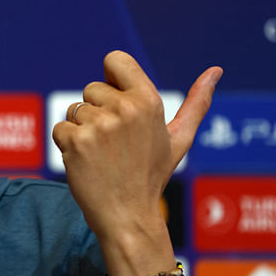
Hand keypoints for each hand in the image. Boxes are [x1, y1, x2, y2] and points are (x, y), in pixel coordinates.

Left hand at [52, 50, 221, 275]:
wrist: (127, 216)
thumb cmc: (151, 175)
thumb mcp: (180, 139)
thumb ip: (196, 103)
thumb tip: (215, 70)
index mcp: (149, 101)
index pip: (115, 60)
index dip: (110, 78)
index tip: (116, 101)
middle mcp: (124, 108)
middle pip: (91, 88)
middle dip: (97, 111)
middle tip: (114, 143)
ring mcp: (98, 125)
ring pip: (73, 109)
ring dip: (81, 130)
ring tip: (102, 154)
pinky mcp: (75, 141)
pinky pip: (59, 128)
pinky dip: (66, 144)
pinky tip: (86, 161)